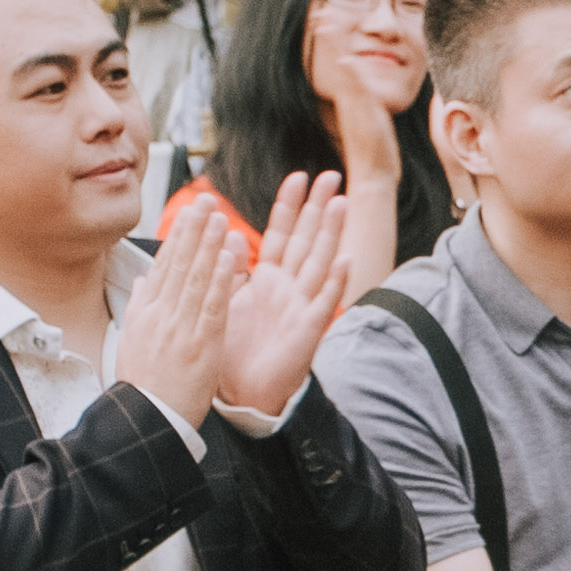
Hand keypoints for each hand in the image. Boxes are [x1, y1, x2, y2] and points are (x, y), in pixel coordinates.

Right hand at [113, 191, 245, 429]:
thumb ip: (140, 307)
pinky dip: (220, 280)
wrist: (149, 419)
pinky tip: (228, 257)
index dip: (179, 236)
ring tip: (219, 217)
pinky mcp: (201, 345)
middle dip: (194, 230)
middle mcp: (161, 315)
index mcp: (145, 313)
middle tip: (206, 200)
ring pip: (196, 279)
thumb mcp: (132, 342)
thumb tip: (145, 279)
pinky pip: (212, 306)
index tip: (190, 212)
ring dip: (208, 245)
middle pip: (179, 264)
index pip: (164, 266)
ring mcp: (180, 328)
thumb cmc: (144, 386)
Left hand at [213, 170, 353, 423]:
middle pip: (307, 239)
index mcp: (268, 279)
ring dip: (331, 233)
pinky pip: (324, 302)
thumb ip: (228, 270)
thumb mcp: (225, 301)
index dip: (289, 206)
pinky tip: (345, 260)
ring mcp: (302, 306)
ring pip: (319, 261)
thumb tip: (228, 235)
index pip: (281, 234)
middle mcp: (289, 288)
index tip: (297, 177)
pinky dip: (335, 281)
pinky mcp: (308, 329)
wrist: (244, 393)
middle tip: (331, 176)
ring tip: (342, 203)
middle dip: (319, 208)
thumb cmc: (237, 351)